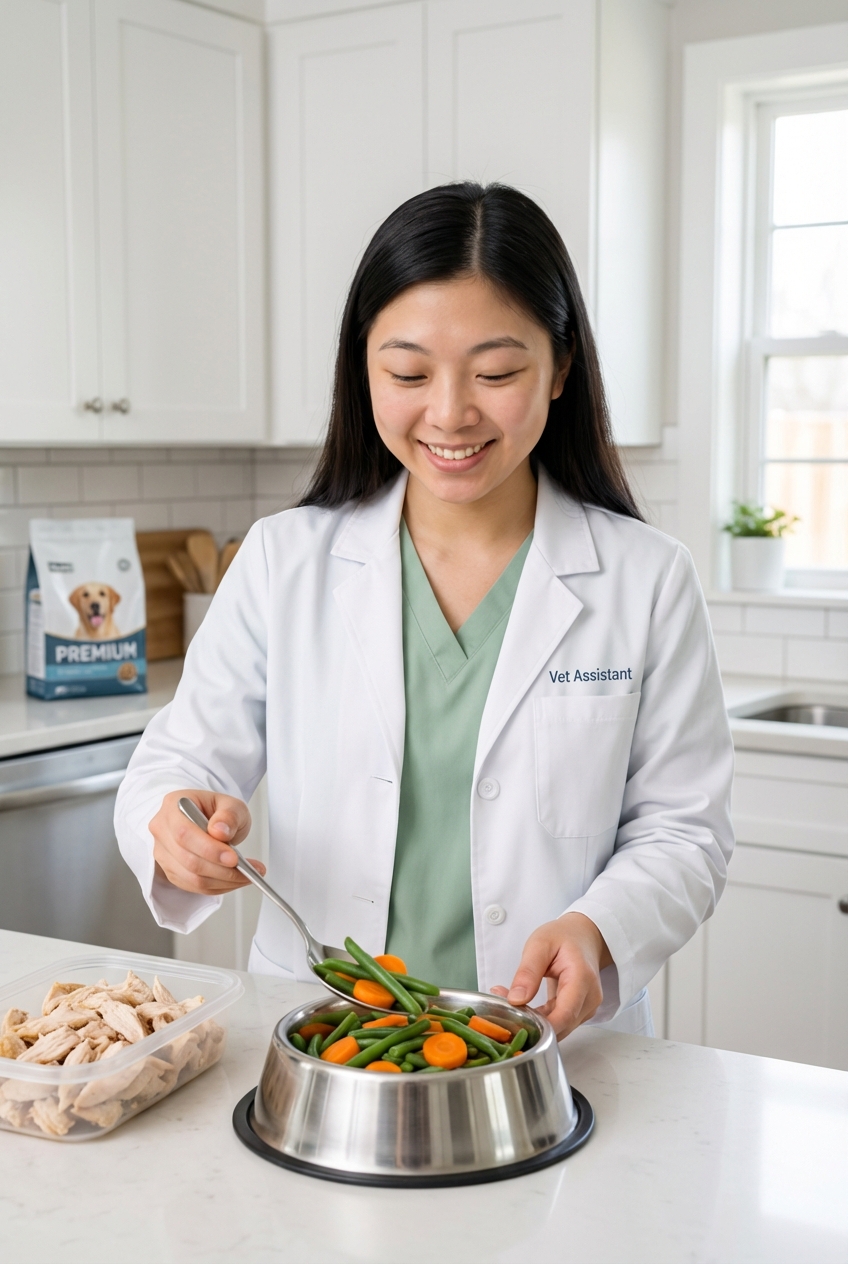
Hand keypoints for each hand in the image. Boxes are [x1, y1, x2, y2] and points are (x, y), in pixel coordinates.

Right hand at [149, 789, 265, 895]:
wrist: (210, 821)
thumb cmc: (217, 811)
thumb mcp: (231, 804)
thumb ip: (228, 815)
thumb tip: (220, 830)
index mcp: (173, 806)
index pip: (184, 833)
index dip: (208, 849)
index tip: (233, 858)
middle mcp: (163, 830)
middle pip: (187, 859)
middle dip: (220, 869)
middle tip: (246, 869)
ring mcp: (164, 853)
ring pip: (191, 877)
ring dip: (222, 881)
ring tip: (246, 876)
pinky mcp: (171, 871)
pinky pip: (194, 886)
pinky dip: (218, 887)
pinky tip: (234, 880)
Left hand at [490, 912, 611, 1039]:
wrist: (583, 936)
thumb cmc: (563, 937)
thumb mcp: (540, 945)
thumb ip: (528, 972)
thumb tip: (515, 1000)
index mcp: (582, 978)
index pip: (565, 1014)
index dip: (542, 1026)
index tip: (516, 1022)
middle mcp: (589, 998)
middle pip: (561, 1025)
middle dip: (532, 1023)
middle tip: (503, 1004)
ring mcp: (587, 1007)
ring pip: (560, 1027)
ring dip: (535, 1022)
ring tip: (511, 1002)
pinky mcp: (581, 1012)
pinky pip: (560, 1023)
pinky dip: (541, 1019)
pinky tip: (525, 1008)